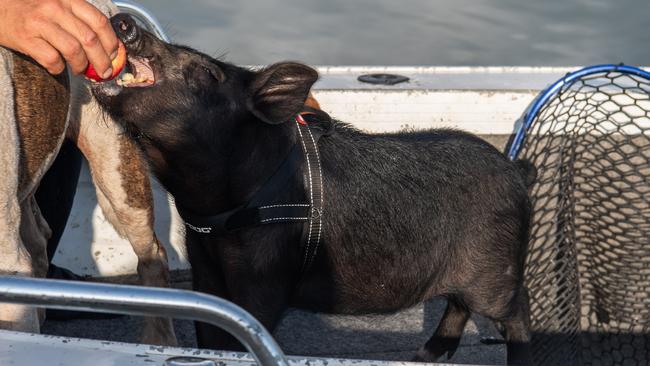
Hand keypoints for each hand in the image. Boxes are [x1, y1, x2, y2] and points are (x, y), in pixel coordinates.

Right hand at [0, 0, 118, 76]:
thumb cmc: (31, 9)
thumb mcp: (58, 4)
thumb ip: (79, 19)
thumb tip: (106, 46)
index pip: (99, 22)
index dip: (111, 42)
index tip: (114, 55)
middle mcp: (55, 8)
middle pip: (90, 40)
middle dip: (102, 61)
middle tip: (104, 71)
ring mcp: (40, 23)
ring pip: (74, 51)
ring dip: (82, 66)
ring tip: (80, 70)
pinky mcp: (26, 38)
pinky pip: (52, 60)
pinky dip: (59, 68)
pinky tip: (58, 67)